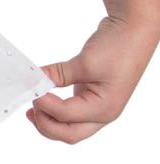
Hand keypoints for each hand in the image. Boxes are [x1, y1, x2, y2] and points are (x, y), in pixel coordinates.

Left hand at [25, 13, 159, 143]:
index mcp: (105, 108)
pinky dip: (55, 112)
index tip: (31, 90)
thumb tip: (34, 80)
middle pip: (68, 134)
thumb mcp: (85, 62)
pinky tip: (44, 102)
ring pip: (69, 128)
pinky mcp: (91, 98)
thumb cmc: (119, 47)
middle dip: (45, 124)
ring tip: (33, 109)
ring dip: (48, 121)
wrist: (133, 29)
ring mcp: (98, 107)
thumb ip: (58, 75)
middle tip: (29, 108)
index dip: (44, 104)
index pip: (65, 115)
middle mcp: (103, 113)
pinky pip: (70, 115)